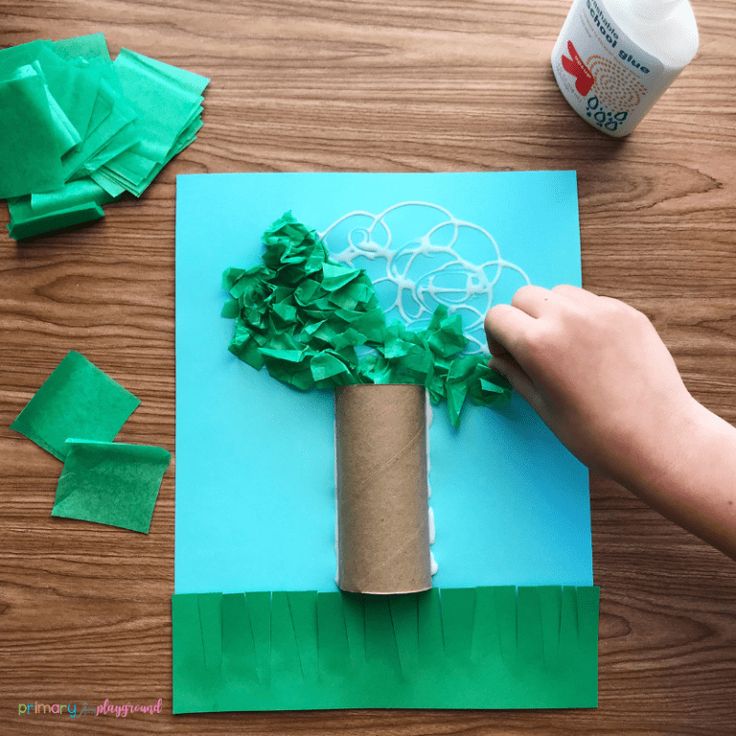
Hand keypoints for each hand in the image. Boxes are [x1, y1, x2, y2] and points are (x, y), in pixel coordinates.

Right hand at [484, 285, 698, 484]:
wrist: (657, 437)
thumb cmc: (593, 434)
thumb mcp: (543, 407)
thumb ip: (515, 376)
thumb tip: (497, 361)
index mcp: (536, 343)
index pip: (497, 316)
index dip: (496, 337)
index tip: (509, 357)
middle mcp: (565, 317)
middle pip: (524, 296)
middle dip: (521, 319)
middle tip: (533, 349)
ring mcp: (600, 310)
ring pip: (559, 293)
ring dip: (552, 312)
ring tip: (566, 345)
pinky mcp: (627, 312)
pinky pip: (591, 302)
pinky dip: (583, 317)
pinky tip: (596, 349)